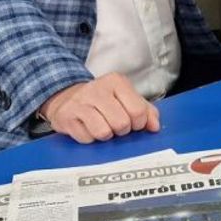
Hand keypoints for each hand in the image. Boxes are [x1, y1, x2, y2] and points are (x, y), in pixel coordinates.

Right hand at [39, 73, 160, 143]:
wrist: (67, 97)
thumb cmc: (103, 100)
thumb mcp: (126, 98)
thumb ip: (146, 111)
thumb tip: (154, 127)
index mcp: (116, 82)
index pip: (138, 110)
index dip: (139, 124)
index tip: (134, 123)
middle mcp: (97, 89)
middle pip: (121, 123)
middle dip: (122, 130)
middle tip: (116, 126)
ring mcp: (79, 102)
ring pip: (103, 132)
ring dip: (106, 135)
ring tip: (102, 127)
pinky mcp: (66, 116)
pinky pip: (87, 138)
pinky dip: (90, 139)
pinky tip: (87, 128)